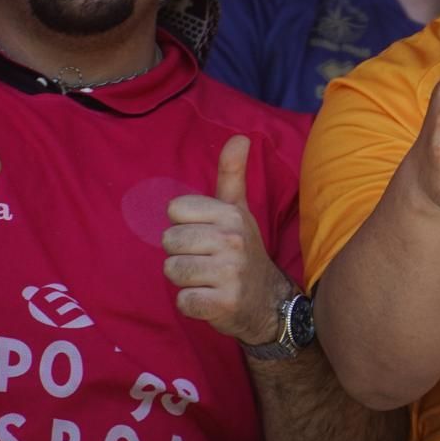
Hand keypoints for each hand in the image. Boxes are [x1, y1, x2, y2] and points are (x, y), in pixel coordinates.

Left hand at [163, 135, 290, 343]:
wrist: (269, 300)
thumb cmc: (243, 251)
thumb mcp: (239, 211)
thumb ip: (232, 174)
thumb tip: (239, 136)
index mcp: (232, 215)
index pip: (175, 210)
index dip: (184, 224)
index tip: (205, 235)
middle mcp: (233, 241)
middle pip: (169, 241)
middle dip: (182, 254)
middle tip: (206, 260)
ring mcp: (230, 273)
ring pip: (172, 270)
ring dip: (184, 279)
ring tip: (206, 279)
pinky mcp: (223, 304)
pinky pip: (183, 300)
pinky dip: (191, 304)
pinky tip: (209, 298)